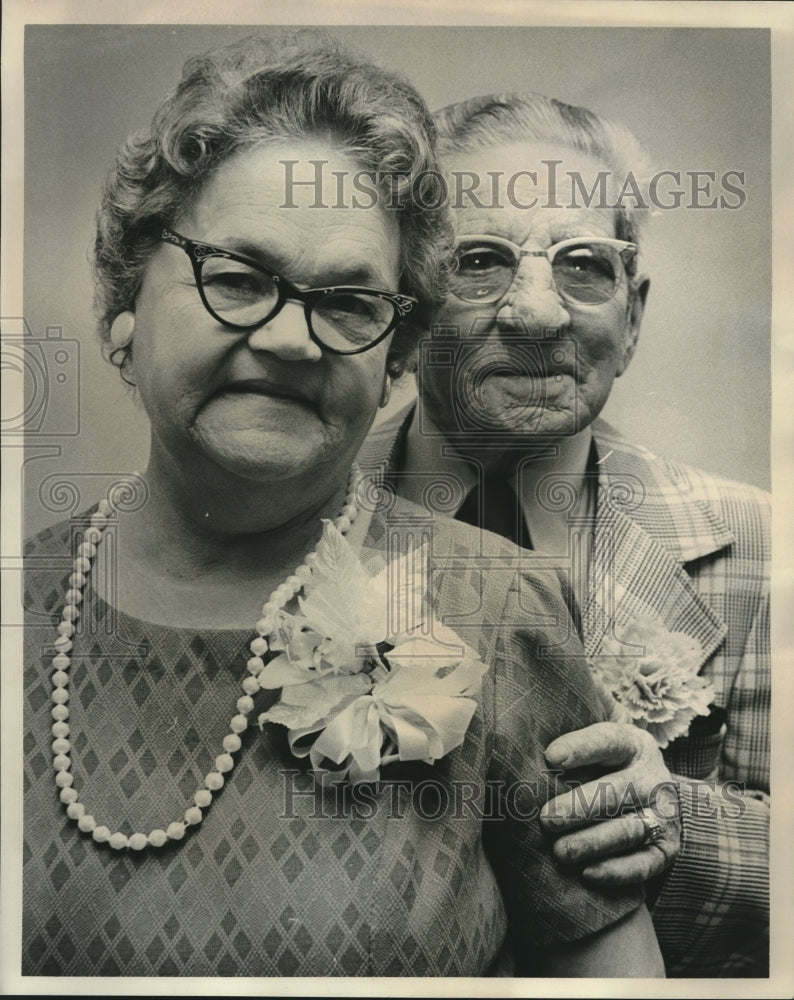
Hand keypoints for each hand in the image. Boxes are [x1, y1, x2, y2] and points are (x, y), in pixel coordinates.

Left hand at [540, 722, 680, 884]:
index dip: (581, 747)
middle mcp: (654, 778)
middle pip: (617, 792)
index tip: (550, 756)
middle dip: (580, 806)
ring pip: (628, 830)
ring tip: (560, 851)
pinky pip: (644, 865)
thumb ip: (573, 734)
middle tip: (546, 818)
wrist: (652, 795)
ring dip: (592, 842)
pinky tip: (588, 873)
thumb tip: (527, 724)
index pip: (609, 741)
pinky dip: (616, 871)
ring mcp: (664, 815)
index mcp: (634, 744)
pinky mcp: (668, 849)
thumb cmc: (606, 766)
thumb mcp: (599, 742)